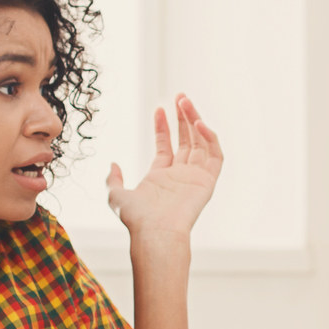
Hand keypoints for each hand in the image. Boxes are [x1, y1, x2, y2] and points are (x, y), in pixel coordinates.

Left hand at [107, 93, 221, 238]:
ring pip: (201, 143)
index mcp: (161, 177)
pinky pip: (215, 155)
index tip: (159, 108)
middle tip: (181, 97)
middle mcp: (180, 175)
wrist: (156, 231)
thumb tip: (113, 164)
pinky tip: (199, 124)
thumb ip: (113, 179)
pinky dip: (210, 138)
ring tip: (186, 102)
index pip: (166, 145)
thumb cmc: (137, 218)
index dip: (163, 126)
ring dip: (196, 121)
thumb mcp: (116, 196)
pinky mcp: (208, 181)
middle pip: (186, 140)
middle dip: (183, 117)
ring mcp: (195, 177)